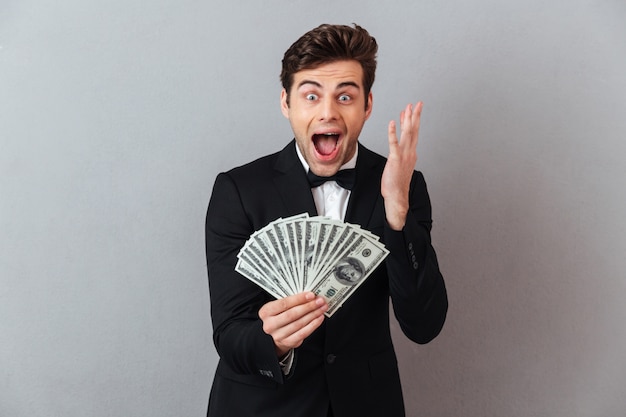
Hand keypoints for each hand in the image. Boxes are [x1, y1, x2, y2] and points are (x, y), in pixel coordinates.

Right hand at [258, 292, 327, 356]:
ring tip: (322, 308)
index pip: (284, 304)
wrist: (273, 335)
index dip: (299, 299)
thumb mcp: (277, 307)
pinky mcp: (288, 342)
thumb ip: (289, 301)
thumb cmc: (278, 316)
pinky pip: (303, 333)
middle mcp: (270, 325)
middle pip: (292, 314)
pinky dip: (313, 325)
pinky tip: (319, 318)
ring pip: (299, 323)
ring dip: (313, 314)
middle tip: (320, 301)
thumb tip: (309, 296)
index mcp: (266, 312)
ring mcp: (279, 335)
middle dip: (309, 306)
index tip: (311, 295)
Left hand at [381, 102, 422, 229]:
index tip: (412, 110)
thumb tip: (400, 149)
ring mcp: (404, 155)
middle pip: (414, 130)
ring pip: (407, 134)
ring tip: (407, 108)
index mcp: (411, 153)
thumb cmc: (397, 183)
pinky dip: (393, 133)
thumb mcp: (401, 165)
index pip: (413, 133)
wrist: (397, 195)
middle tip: (417, 103)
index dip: (412, 120)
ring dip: (407, 120)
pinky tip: (392, 123)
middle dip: (415, 115)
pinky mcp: (395, 159)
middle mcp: (410, 152)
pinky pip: (394, 143)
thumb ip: (402, 155)